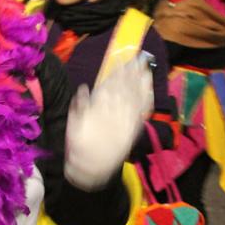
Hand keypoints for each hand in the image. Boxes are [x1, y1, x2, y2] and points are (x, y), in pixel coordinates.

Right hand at [64, 55, 152, 189]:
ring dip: (141, 80)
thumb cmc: (80, 146)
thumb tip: (84, 89)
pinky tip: (150, 87)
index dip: (117, 71)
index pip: (110, 84)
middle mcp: (114, 111)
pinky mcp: (134, 128)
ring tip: (145, 66)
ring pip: (135, 96)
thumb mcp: (73, 127)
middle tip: (138, 56)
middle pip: (125, 87)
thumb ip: (79, 106)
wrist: (93, 168)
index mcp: (99, 108)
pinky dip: (146, 97)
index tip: (122, 58)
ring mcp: (126, 119)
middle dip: (132, 71)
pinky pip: (142, 110)